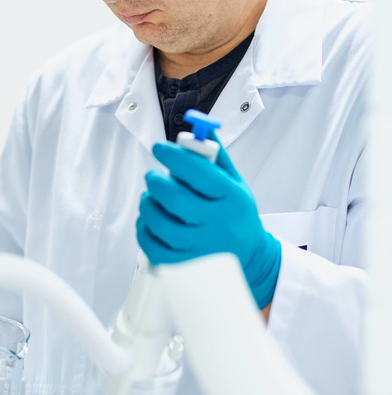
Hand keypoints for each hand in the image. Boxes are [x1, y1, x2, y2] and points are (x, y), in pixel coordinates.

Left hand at [136, 135, 280, 308]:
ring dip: (148, 205)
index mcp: (232, 197)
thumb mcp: (235, 181)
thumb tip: (196, 129)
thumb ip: (215, 156)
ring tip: (150, 197)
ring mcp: (202, 247)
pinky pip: (155, 250)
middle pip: (177, 201)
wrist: (249, 253)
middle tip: (152, 175)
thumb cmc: (236, 211)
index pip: (201, 174)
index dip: (175, 157)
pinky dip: (144, 232)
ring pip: (162, 226)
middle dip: (156, 182)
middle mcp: (219, 223)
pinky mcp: (187, 264)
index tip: (159, 147)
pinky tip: (148, 220)